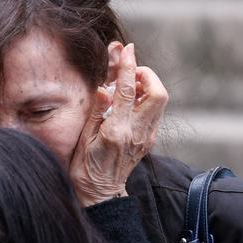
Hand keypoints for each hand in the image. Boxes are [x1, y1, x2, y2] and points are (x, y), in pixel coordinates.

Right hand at [69, 42, 167, 206]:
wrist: (99, 191)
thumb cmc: (84, 166)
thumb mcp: (83, 137)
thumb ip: (96, 111)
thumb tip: (105, 87)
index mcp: (117, 130)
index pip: (128, 91)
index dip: (128, 67)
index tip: (127, 50)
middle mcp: (137, 133)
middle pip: (158, 93)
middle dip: (147, 75)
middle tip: (130, 71)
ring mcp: (146, 137)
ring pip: (160, 102)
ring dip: (148, 86)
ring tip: (128, 84)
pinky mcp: (149, 140)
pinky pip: (154, 112)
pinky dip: (146, 99)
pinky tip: (130, 100)